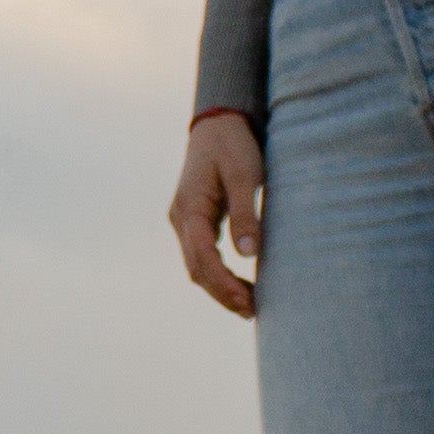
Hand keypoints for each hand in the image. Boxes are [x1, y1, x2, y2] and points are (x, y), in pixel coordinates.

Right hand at [169, 113, 265, 316]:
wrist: (219, 122)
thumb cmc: (233, 145)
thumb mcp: (245, 174)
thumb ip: (246, 213)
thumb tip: (248, 254)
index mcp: (189, 208)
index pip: (202, 257)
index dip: (224, 284)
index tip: (248, 301)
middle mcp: (181, 218)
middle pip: (197, 268)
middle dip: (222, 293)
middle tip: (252, 311)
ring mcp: (186, 221)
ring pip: (198, 265)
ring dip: (220, 287)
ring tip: (249, 305)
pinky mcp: (196, 221)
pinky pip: (203, 255)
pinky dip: (219, 274)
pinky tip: (241, 284)